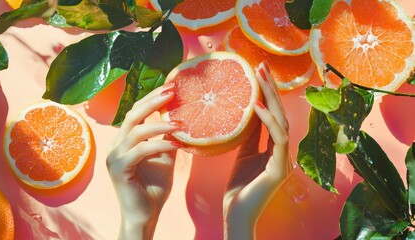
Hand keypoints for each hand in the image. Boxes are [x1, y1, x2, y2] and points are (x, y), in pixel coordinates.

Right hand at [106, 82, 182, 239]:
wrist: (144, 214)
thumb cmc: (153, 187)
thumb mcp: (164, 157)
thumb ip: (168, 138)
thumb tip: (181, 119)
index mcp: (125, 140)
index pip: (136, 112)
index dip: (152, 98)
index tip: (171, 87)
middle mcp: (116, 145)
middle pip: (132, 114)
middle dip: (153, 101)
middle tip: (172, 91)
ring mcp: (115, 156)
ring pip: (136, 130)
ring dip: (160, 125)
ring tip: (181, 122)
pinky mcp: (119, 169)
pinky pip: (140, 150)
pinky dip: (160, 144)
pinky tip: (177, 143)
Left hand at [223, 62, 292, 239]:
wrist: (237, 215)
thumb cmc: (238, 188)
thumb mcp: (243, 154)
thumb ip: (249, 134)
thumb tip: (248, 110)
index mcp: (274, 150)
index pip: (274, 116)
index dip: (268, 94)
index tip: (259, 72)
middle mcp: (283, 153)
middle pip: (280, 114)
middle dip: (271, 89)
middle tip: (262, 65)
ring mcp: (284, 161)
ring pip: (282, 122)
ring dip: (271, 98)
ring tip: (260, 76)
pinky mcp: (279, 169)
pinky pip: (277, 139)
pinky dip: (267, 120)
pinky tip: (255, 104)